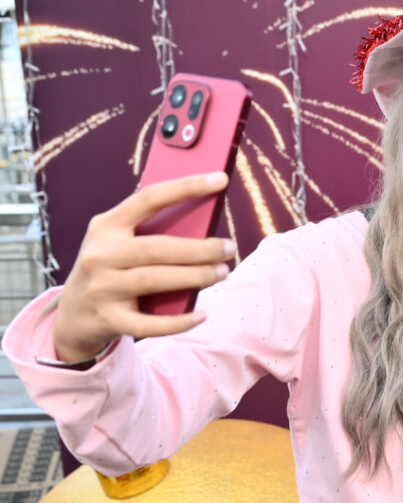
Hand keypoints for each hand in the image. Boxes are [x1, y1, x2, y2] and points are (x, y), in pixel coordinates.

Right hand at [53, 172, 234, 363]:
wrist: (74, 315)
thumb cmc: (112, 268)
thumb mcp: (119, 242)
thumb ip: (152, 231)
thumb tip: (206, 224)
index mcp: (106, 226)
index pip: (149, 198)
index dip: (186, 186)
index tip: (219, 178)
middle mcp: (100, 255)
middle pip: (157, 247)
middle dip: (200, 248)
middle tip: (229, 248)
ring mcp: (102, 288)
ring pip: (156, 280)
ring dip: (196, 277)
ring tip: (222, 272)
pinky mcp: (109, 320)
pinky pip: (149, 324)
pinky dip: (179, 322)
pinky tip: (202, 315)